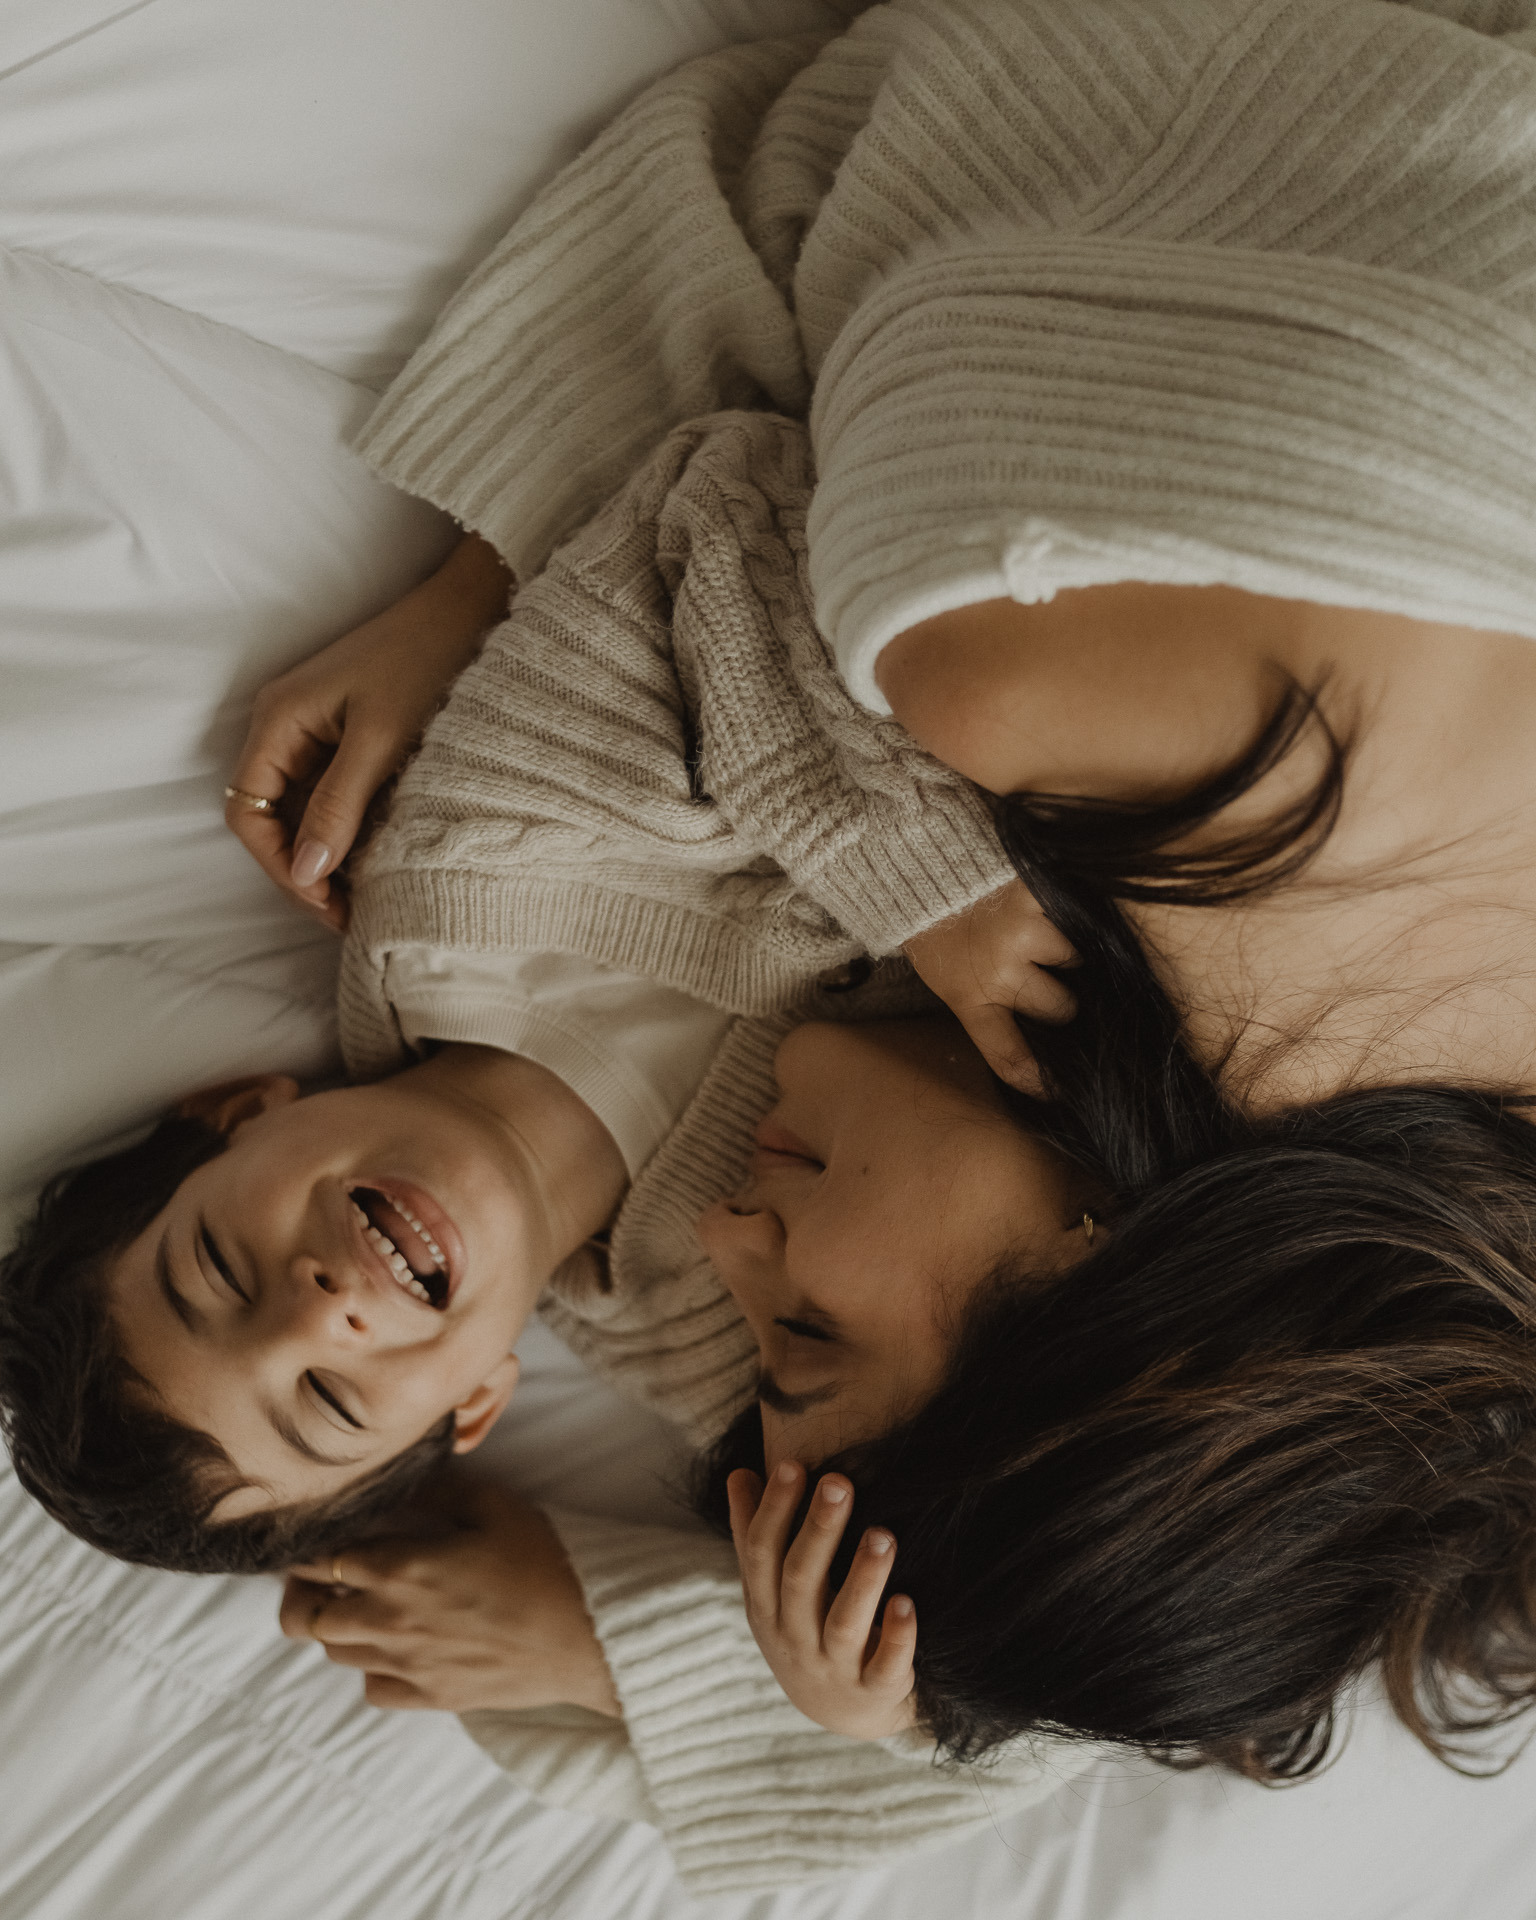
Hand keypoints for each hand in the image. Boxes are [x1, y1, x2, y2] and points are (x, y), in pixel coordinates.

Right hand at [227, 532, 512, 930]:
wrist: (474, 609)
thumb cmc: (426, 662)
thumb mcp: (380, 742)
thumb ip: (338, 806)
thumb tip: (306, 872)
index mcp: (278, 720)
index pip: (247, 812)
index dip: (280, 865)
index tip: (324, 903)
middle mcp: (285, 725)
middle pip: (269, 817)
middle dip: (302, 869)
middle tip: (347, 915)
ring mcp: (315, 730)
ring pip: (300, 811)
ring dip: (325, 855)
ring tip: (363, 897)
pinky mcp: (347, 734)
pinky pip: (330, 794)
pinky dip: (346, 830)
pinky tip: (377, 859)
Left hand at [279, 1479, 619, 1715]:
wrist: (585, 1632)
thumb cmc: (544, 1561)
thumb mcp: (494, 1506)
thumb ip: (440, 1489)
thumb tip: (406, 1477)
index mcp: (398, 1566)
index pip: (318, 1558)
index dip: (306, 1547)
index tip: (312, 1537)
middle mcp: (387, 1620)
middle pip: (307, 1616)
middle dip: (304, 1592)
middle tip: (323, 1575)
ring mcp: (405, 1664)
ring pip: (334, 1653)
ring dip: (337, 1626)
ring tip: (360, 1605)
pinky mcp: (429, 1696)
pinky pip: (372, 1688)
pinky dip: (372, 1668)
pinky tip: (394, 1647)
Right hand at [727, 1462, 917, 1740]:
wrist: (842, 1714)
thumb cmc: (803, 1629)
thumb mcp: (770, 1590)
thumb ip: (754, 1533)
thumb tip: (739, 1473)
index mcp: (765, 1606)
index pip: (761, 1553)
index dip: (774, 1510)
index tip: (793, 1465)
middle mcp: (794, 1637)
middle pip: (800, 1580)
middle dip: (818, 1531)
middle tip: (839, 1483)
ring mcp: (834, 1667)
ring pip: (844, 1622)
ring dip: (863, 1577)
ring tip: (882, 1534)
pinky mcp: (876, 1689)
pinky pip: (885, 1665)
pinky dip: (895, 1636)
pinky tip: (906, 1603)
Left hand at [903, 879, 1077, 1093]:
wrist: (919, 868)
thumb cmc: (937, 928)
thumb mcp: (949, 979)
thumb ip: (988, 1005)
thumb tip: (1045, 1031)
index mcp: (970, 999)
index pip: (1009, 1056)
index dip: (1037, 1079)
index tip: (1056, 1089)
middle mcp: (999, 972)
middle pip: (1061, 1008)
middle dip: (1057, 992)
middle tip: (1040, 969)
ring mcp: (1022, 932)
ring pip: (1076, 960)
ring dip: (1067, 949)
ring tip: (1040, 930)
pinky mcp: (1038, 895)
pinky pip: (1078, 918)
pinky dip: (1072, 915)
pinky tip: (1053, 908)